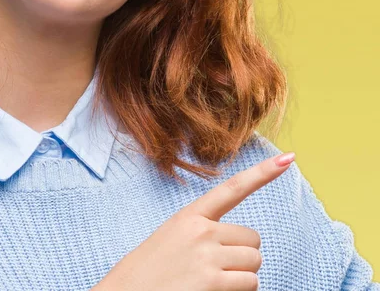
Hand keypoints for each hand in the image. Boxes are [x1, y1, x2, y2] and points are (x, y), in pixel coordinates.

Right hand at [95, 151, 294, 290]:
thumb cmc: (151, 271)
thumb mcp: (172, 239)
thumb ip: (204, 234)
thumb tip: (245, 247)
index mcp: (189, 216)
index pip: (232, 188)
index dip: (262, 173)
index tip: (287, 158)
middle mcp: (201, 231)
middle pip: (253, 239)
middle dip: (244, 255)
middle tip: (218, 268)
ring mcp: (208, 257)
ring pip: (254, 264)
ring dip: (242, 277)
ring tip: (212, 283)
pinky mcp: (213, 283)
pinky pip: (250, 285)